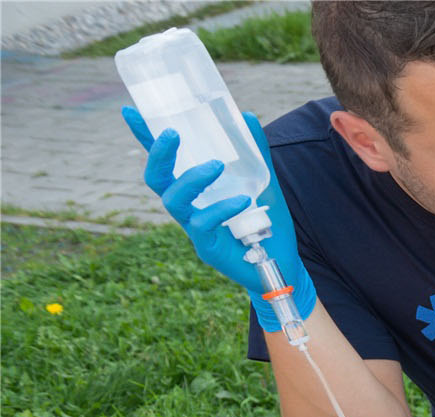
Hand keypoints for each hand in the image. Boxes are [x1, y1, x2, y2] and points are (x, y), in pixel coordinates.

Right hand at [122, 106, 312, 329]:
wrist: (282, 264)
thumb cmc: (266, 224)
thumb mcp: (264, 183)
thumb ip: (256, 153)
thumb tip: (248, 116)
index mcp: (194, 188)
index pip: (165, 160)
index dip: (145, 138)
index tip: (129, 111)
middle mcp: (188, 206)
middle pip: (156, 178)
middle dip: (157, 154)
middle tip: (172, 134)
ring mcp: (193, 227)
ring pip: (173, 200)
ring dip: (190, 179)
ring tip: (216, 166)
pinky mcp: (206, 247)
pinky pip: (202, 224)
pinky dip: (221, 209)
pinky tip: (242, 201)